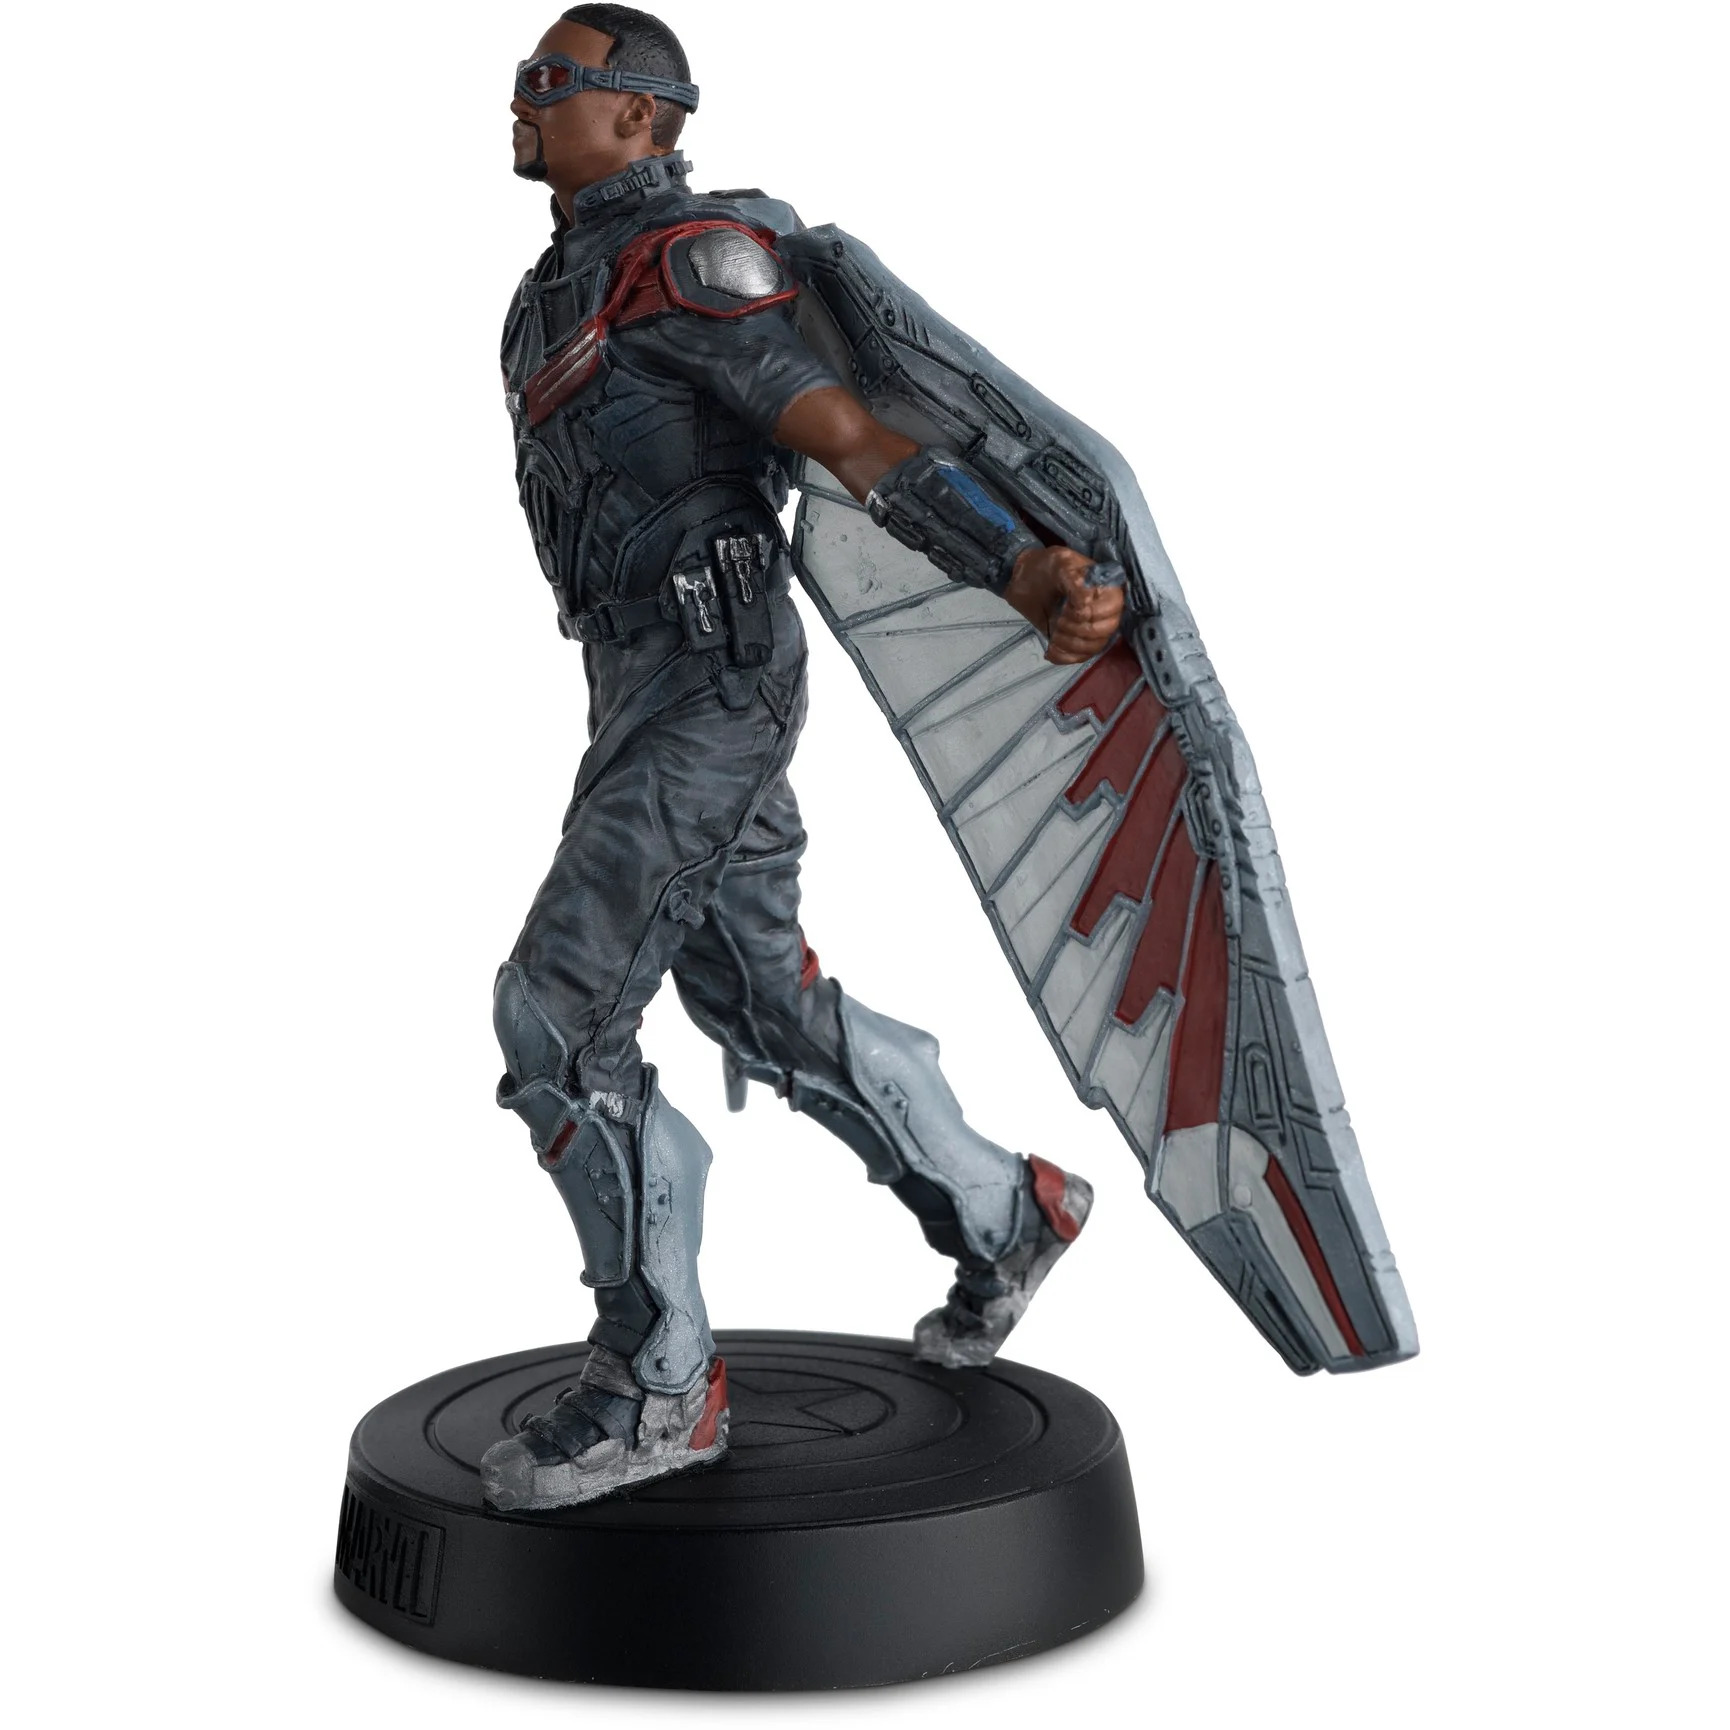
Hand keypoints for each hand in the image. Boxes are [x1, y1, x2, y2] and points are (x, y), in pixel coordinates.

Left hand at [1003, 546, 1124, 664]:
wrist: (1026, 579)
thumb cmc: (1046, 567)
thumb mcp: (1060, 564)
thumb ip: (1074, 581)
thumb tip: (1085, 602)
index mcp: (1106, 586)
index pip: (1113, 606)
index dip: (1091, 611)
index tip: (1068, 605)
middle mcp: (1105, 608)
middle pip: (1106, 629)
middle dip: (1079, 628)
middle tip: (1059, 618)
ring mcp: (1092, 626)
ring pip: (1094, 646)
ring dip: (1070, 643)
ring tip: (1054, 632)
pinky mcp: (1077, 640)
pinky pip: (1080, 657)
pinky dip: (1064, 657)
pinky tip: (1050, 650)